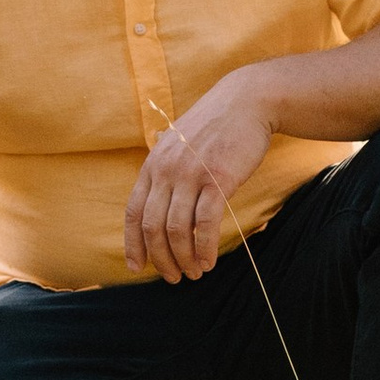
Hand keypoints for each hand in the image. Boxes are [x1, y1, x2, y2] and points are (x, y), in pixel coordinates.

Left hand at [122, 70, 281, 282]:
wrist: (247, 102)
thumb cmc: (215, 128)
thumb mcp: (178, 146)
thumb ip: (166, 173)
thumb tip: (158, 208)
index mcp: (153, 164)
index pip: (133, 212)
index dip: (133, 244)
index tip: (138, 268)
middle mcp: (166, 170)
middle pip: (153, 227)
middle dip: (161, 259)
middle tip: (174, 277)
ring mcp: (190, 173)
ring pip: (177, 230)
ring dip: (184, 258)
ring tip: (195, 273)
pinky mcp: (217, 178)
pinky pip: (205, 223)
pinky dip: (204, 248)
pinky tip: (209, 261)